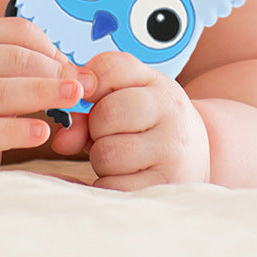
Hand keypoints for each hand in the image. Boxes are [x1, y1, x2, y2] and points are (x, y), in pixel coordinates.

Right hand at [0, 17, 83, 182]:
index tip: (70, 64)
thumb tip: (75, 71)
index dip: (44, 44)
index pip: (8, 31)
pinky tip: (41, 132)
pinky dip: (15, 130)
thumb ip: (20, 67)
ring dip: (40, 93)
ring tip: (72, 99)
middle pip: (6, 58)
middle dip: (49, 67)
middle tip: (81, 84)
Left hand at [50, 52, 210, 189]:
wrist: (195, 158)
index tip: (93, 97)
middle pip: (105, 114)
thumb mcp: (130, 100)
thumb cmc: (150, 124)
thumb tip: (61, 140)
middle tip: (110, 134)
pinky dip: (107, 183)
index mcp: (159, 85)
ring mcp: (172, 153)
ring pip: (106, 154)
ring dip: (101, 160)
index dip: (90, 84)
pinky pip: (112, 186)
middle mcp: (172, 115)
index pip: (110, 69)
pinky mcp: (165, 188)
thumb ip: (89, 108)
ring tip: (120, 157)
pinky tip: (125, 177)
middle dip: (96, 128)